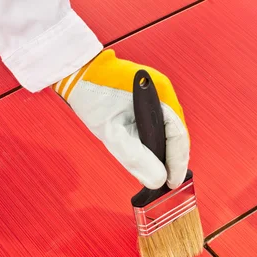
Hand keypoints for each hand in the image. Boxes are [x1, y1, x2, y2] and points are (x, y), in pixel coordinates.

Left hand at [53, 49, 189, 189]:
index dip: (178, 163)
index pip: (179, 136)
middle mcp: (164, 92)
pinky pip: (160, 123)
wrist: (77, 73)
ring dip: (166, 150)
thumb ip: (137, 158)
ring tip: (160, 171)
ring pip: (169, 130)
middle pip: (177, 133)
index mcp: (160, 95)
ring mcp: (158, 93)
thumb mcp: (112, 133)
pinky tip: (151, 154)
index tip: (173, 183)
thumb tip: (157, 180)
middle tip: (167, 181)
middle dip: (173, 159)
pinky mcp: (150, 98)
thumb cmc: (91, 94)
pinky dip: (158, 140)